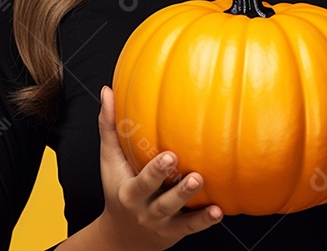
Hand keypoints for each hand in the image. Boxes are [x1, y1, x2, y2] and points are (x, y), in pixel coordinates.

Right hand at [94, 85, 222, 249]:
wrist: (123, 234)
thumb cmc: (119, 187)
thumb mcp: (110, 160)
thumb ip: (110, 126)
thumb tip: (107, 91)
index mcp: (130, 192)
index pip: (142, 182)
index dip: (155, 172)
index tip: (170, 156)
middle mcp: (146, 210)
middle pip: (162, 202)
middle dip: (177, 190)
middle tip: (194, 174)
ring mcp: (163, 223)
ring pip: (179, 216)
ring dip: (193, 202)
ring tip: (206, 185)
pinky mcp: (177, 231)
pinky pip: (191, 227)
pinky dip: (205, 220)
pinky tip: (219, 210)